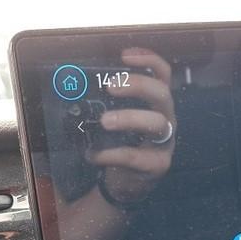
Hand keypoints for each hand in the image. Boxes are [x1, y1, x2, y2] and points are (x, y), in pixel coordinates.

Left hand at [87, 48, 175, 204]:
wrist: (127, 184)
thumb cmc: (122, 145)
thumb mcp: (117, 122)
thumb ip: (107, 104)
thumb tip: (74, 85)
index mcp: (157, 105)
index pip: (162, 75)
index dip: (148, 60)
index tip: (124, 55)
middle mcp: (166, 120)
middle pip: (162, 94)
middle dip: (138, 85)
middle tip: (110, 85)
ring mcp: (165, 143)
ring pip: (157, 123)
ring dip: (129, 117)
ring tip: (105, 121)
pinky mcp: (157, 165)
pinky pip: (136, 156)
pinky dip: (111, 153)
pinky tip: (94, 154)